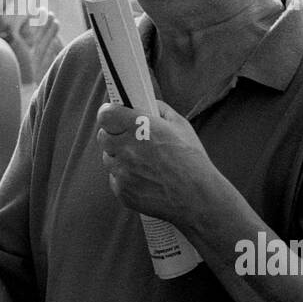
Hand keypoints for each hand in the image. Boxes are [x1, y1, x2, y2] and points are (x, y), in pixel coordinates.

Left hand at [96, 100, 224, 227]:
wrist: (198, 197)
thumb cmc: (191, 160)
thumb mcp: (180, 125)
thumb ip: (158, 109)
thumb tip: (145, 104)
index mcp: (138, 127)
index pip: (105, 114)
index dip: (109, 114)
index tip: (114, 115)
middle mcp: (126, 148)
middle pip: (104, 137)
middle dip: (114, 135)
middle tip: (130, 139)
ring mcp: (122, 172)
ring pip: (109, 159)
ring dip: (120, 158)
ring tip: (143, 162)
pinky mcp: (122, 191)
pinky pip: (115, 179)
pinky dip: (126, 178)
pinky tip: (145, 178)